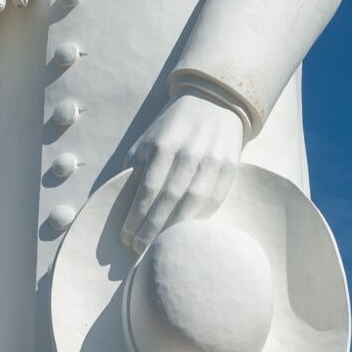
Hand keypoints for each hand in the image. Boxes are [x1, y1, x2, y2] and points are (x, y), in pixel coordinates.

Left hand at [114, 90, 248, 248]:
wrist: (214, 101)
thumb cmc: (173, 126)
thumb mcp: (148, 139)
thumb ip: (135, 168)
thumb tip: (121, 204)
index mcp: (164, 146)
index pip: (148, 190)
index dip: (136, 217)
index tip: (126, 237)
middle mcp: (189, 154)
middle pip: (170, 201)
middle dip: (152, 229)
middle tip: (139, 250)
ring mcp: (213, 161)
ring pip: (193, 204)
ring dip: (175, 229)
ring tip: (160, 246)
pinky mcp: (230, 167)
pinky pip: (214, 201)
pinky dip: (198, 220)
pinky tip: (185, 232)